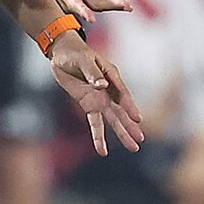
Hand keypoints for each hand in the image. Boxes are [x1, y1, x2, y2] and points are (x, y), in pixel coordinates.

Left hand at [47, 32, 144, 155]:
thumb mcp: (83, 59)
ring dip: (121, 133)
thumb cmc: (76, 53)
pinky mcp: (89, 105)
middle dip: (130, 125)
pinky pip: (94, 123)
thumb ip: (92, 72)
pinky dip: (98, 136)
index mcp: (111, 75)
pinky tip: (102, 150)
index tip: (137, 118)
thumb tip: (102, 86)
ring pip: (112, 119)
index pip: (122, 93)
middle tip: (140, 139)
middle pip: (121, 110)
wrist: (63, 54)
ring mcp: (100, 99)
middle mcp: (109, 90)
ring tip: (133, 148)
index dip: (129, 106)